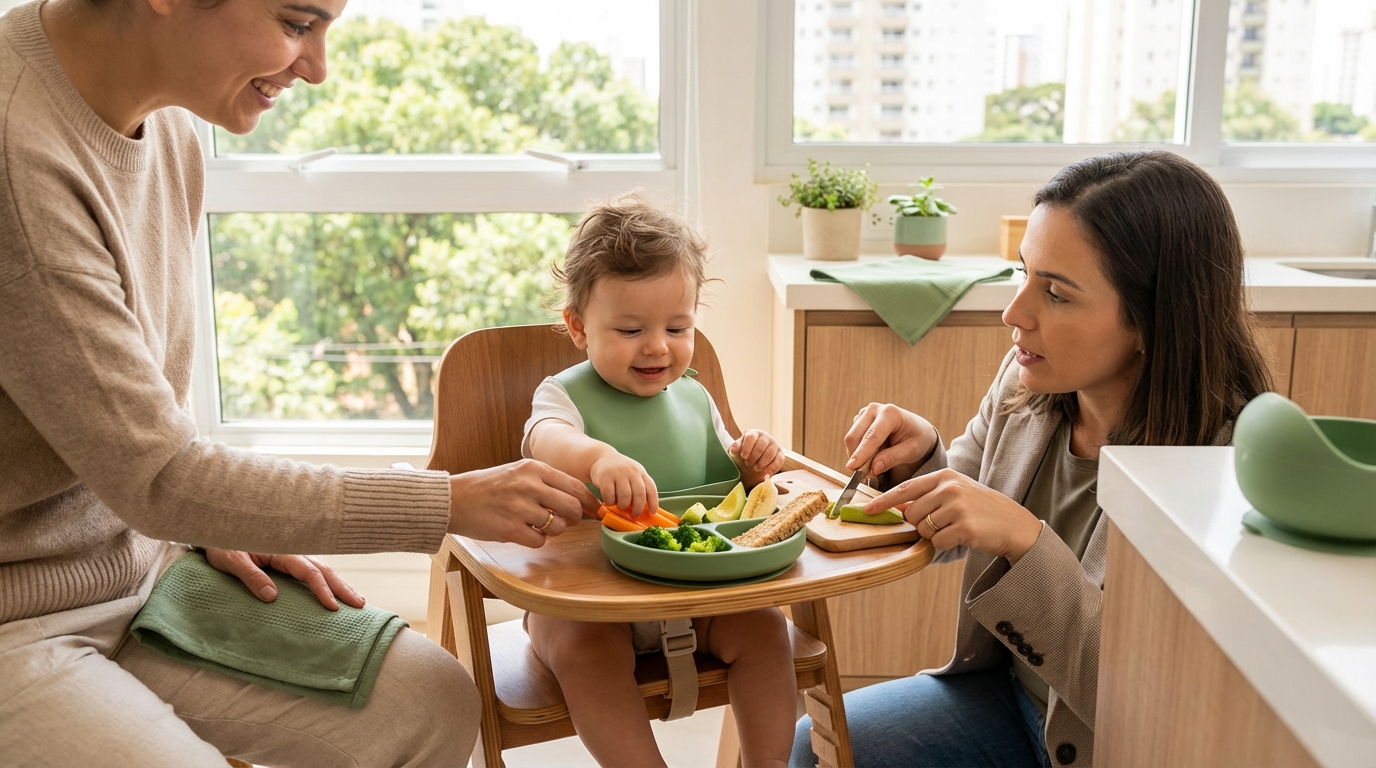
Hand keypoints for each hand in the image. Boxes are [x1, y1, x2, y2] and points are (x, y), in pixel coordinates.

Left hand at [204, 548, 363, 610]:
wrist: (215, 530)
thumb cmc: (221, 545)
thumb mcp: (231, 561)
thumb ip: (251, 576)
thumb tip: (272, 596)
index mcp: (281, 550)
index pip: (309, 572)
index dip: (322, 590)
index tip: (333, 607)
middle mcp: (291, 551)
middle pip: (324, 569)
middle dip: (343, 587)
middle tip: (361, 604)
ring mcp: (291, 555)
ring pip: (322, 569)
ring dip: (340, 585)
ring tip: (357, 599)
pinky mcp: (286, 561)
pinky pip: (313, 571)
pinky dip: (327, 582)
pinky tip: (335, 592)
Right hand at [448, 459, 599, 546]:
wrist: (453, 499)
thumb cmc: (488, 487)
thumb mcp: (517, 472)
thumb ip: (545, 481)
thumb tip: (578, 498)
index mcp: (534, 468)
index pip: (575, 486)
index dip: (589, 502)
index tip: (595, 511)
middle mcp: (529, 485)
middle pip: (572, 507)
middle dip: (573, 518)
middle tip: (565, 521)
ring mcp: (520, 507)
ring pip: (558, 526)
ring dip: (553, 530)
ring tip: (537, 524)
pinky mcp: (510, 529)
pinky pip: (540, 540)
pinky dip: (536, 540)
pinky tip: (523, 532)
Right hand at [589, 452, 657, 517]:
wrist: (601, 457)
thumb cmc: (619, 471)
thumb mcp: (633, 474)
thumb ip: (639, 487)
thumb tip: (645, 508)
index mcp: (641, 472)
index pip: (651, 489)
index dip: (653, 503)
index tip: (652, 513)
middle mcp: (632, 472)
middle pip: (639, 494)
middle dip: (638, 509)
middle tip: (634, 515)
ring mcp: (618, 473)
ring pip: (625, 496)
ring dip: (623, 505)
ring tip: (620, 506)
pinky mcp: (605, 477)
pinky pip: (610, 495)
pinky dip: (610, 502)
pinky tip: (609, 500)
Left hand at [729, 429, 784, 483]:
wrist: (754, 461)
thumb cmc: (745, 453)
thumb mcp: (738, 450)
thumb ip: (735, 448)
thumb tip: (734, 449)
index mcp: (754, 433)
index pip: (751, 437)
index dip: (747, 447)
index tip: (743, 456)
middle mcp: (766, 437)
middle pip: (761, 446)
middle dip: (753, 457)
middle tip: (748, 464)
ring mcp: (774, 445)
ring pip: (770, 453)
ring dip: (762, 463)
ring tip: (755, 468)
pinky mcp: (780, 454)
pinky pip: (779, 460)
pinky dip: (772, 467)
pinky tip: (765, 472)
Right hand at [844, 403, 939, 479]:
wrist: (917, 429)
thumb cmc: (917, 439)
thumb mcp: (912, 451)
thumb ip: (892, 458)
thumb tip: (873, 469)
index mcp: (890, 413)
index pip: (871, 437)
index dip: (861, 453)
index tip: (852, 468)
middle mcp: (874, 409)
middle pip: (854, 436)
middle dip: (856, 457)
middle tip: (864, 474)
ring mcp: (865, 413)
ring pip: (851, 439)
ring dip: (858, 455)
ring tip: (876, 461)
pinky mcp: (859, 419)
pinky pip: (852, 439)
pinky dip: (858, 450)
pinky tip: (873, 452)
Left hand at [865, 468, 1042, 562]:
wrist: (1015, 525)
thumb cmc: (981, 510)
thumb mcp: (956, 494)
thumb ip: (928, 497)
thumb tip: (898, 507)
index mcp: (945, 476)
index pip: (905, 489)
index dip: (883, 501)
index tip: (867, 510)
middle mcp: (949, 488)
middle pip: (912, 514)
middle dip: (921, 524)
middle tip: (943, 524)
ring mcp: (957, 507)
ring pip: (923, 529)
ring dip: (935, 535)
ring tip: (956, 528)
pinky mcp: (964, 527)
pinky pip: (938, 542)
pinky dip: (946, 544)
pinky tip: (963, 537)